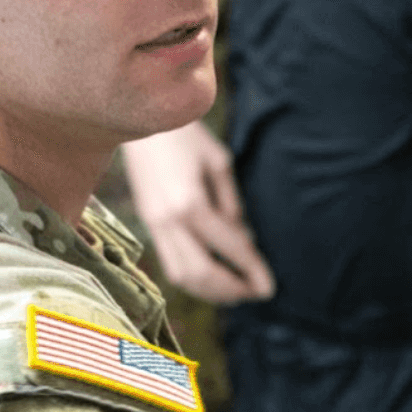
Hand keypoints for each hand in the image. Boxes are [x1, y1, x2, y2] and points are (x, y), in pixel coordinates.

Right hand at [121, 122, 273, 303]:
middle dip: (231, 289)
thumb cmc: (186, 134)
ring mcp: (153, 224)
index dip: (251, 269)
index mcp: (190, 202)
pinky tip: (213, 276)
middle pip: (201, 273)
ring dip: (211, 291)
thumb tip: (243, 239)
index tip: (270, 287)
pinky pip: (170, 263)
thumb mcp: (218, 162)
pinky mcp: (147, 223)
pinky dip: (193, 278)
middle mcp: (168, 220)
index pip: (227, 247)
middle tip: (256, 292)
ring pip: (181, 275)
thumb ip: (232, 204)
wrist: (142, 118)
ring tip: (237, 290)